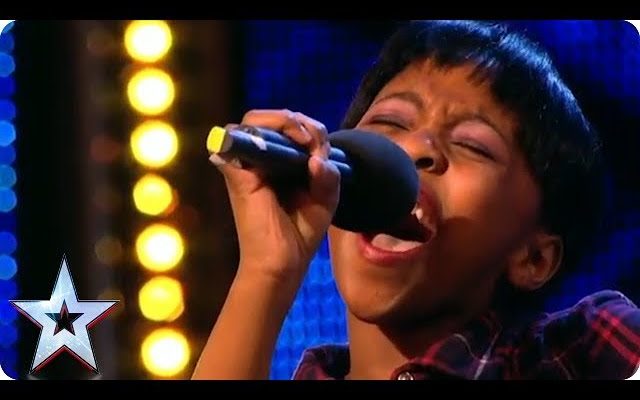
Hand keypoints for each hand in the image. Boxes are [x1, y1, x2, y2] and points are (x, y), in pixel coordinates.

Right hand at [211, 109, 339, 284]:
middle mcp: (259, 160)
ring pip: (255, 119)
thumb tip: (317, 158)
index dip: (308, 128)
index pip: (289, 129)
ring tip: (306, 141)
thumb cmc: (300, 233)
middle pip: (272, 118)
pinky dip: (270, 130)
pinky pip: (240, 135)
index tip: (324, 148)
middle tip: (316, 143)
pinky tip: (296, 146)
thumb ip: (327, 174)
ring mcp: (244, 163)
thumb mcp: (324, 198)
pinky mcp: (236, 171)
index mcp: (278, 164)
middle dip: (300, 122)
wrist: (283, 263)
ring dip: (286, 122)